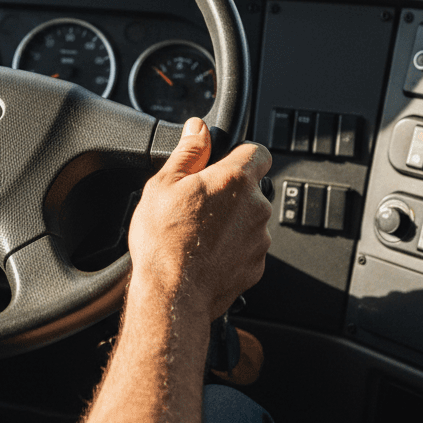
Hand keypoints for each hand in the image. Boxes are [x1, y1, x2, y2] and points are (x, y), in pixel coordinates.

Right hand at [127, 118, 271, 322]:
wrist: (172, 293)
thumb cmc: (164, 240)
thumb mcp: (164, 183)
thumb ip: (189, 151)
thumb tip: (198, 128)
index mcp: (234, 180)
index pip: (258, 151)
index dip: (242, 153)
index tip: (226, 160)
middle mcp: (255, 207)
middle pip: (251, 188)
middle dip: (230, 191)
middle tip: (198, 201)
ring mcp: (259, 239)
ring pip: (249, 219)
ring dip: (231, 220)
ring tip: (198, 231)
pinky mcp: (256, 266)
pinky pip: (247, 247)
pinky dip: (232, 247)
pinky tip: (205, 252)